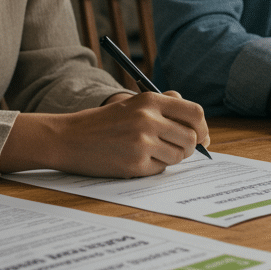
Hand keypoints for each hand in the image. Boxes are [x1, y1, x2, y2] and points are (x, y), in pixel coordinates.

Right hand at [0, 92, 208, 177]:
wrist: (68, 138)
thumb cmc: (102, 122)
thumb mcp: (132, 103)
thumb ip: (165, 106)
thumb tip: (199, 125)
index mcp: (150, 100)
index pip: (195, 113)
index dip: (203, 128)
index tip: (202, 138)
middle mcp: (149, 119)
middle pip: (191, 138)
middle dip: (187, 147)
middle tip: (173, 149)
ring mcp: (142, 142)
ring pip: (179, 156)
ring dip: (170, 158)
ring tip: (150, 153)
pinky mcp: (135, 164)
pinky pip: (160, 169)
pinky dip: (153, 168)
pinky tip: (134, 160)